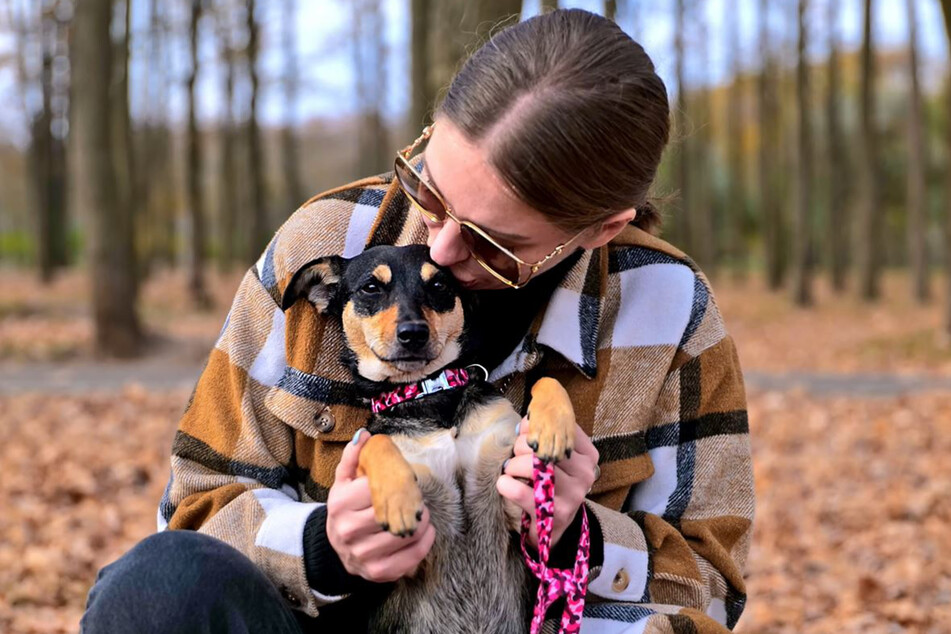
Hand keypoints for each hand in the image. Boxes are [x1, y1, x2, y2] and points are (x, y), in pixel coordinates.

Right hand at [326, 430, 435, 581]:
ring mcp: (361, 554)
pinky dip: (424, 543)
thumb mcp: (344, 482)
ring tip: (423, 514)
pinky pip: (410, 557)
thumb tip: (364, 435)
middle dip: (412, 502)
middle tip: (418, 499)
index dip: (396, 484)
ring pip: (405, 535)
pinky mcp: (377, 572)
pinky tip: (426, 532)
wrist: (336, 548)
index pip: (377, 488)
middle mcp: (347, 530)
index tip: (404, 483)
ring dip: (422, 522)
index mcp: (340, 504)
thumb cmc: (346, 509)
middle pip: (393, 512)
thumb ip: (353, 458)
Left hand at [496, 418, 598, 548]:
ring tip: (509, 470)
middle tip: (513, 456)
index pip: (560, 427)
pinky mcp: (556, 513)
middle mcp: (584, 473)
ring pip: (535, 466)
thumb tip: (526, 421)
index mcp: (587, 454)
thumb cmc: (551, 484)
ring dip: (513, 465)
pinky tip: (504, 484)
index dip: (535, 427)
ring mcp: (573, 494)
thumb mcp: (553, 458)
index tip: (522, 434)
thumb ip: (543, 436)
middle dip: (520, 447)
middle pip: (545, 445)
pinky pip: (523, 492)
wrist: (553, 527)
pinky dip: (508, 485)